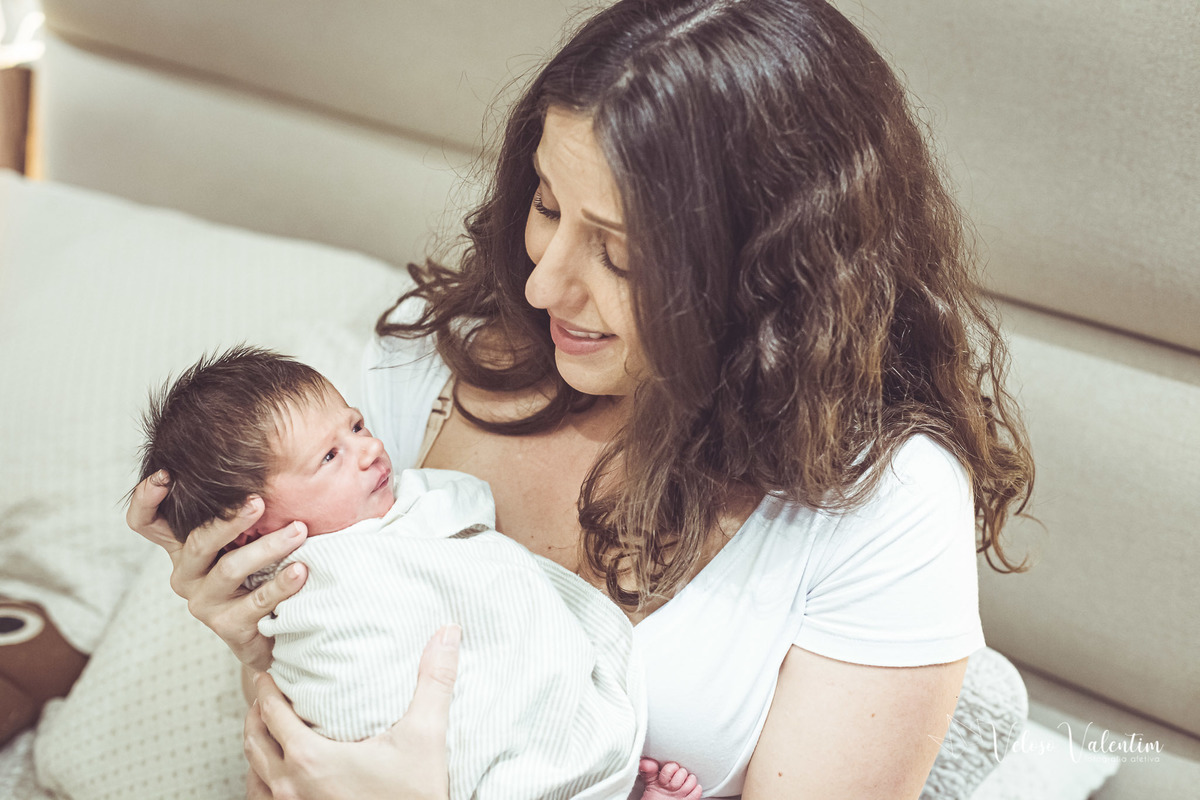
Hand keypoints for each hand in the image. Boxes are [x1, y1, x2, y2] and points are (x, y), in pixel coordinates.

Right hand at [126, 470, 308, 670]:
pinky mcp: (227, 626)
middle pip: (198, 542)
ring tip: (299, 531)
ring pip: (230, 569)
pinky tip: (301, 570)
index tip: (166, 474)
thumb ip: (246, 509)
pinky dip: (281, 583)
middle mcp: (186, 574)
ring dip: (269, 547)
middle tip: (260, 501)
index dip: (146, 498)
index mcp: (184, 548)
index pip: (146, 522)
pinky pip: (256, 601)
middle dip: (230, 520)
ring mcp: (204, 601)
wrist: (271, 631)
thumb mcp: (246, 538)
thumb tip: (271, 457)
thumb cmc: (260, 573)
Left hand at [244, 625, 460, 799]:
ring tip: (266, 729)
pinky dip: (261, 782)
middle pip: (254, 740)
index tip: (268, 673)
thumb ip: (434, 681)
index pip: (271, 713)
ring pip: (254, 774)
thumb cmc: (415, 795)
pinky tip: (276, 773)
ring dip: (256, 747)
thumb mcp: (426, 735)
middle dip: (256, 714)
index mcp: (311, 758)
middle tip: (265, 694)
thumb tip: (448, 633)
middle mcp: (292, 786)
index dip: (266, 689)